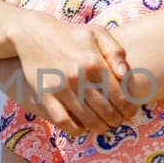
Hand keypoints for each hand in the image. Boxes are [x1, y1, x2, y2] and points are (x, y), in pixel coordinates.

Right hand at [2, 13, 141, 138]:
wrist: (33, 35)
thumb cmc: (70, 35)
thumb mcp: (96, 33)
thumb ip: (116, 51)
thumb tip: (125, 75)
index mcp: (95, 62)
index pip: (120, 96)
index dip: (129, 109)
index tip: (130, 112)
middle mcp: (79, 76)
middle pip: (106, 111)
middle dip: (116, 120)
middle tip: (118, 122)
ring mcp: (61, 87)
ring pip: (88, 119)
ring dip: (99, 127)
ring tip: (103, 126)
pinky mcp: (45, 96)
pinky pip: (64, 122)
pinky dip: (76, 129)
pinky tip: (82, 127)